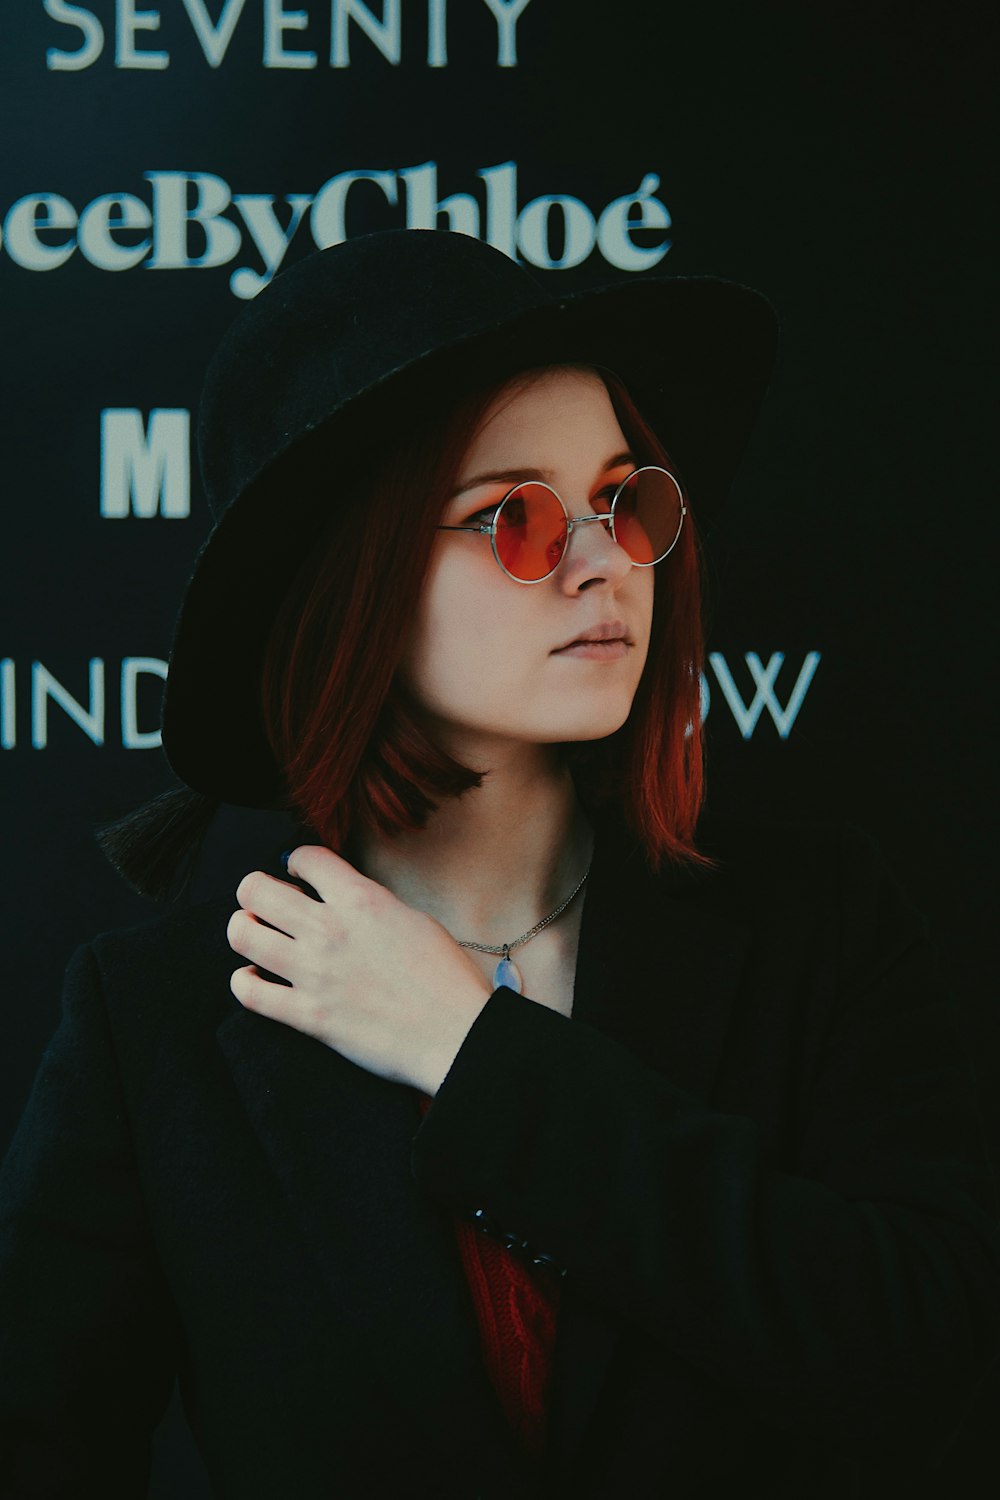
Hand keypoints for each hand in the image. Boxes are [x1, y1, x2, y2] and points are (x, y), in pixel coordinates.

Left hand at [226, 845, 492, 1095]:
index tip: (299, 873)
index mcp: (362, 900)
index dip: (296, 861)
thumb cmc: (446, 980)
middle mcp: (330, 930)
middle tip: (269, 903)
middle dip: (256, 891)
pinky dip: (244, 982)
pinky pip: (250, 993)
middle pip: (256, 890)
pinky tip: (256, 978)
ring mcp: (314, 973)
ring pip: (242, 934)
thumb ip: (371, 906)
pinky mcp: (308, 1016)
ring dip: (245, 929)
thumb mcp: (414, 920)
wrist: (455, 1035)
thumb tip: (344, 901)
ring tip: (258, 935)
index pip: (305, 857)